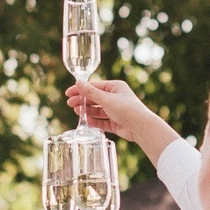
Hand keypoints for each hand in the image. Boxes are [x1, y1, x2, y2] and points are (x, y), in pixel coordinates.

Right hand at [65, 79, 180, 163]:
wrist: (141, 127)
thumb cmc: (127, 109)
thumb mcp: (107, 100)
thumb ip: (91, 93)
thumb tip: (78, 82)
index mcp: (115, 87)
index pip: (94, 86)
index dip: (81, 89)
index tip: (68, 93)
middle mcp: (115, 98)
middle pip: (95, 98)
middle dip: (82, 100)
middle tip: (70, 103)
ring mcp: (115, 110)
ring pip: (97, 110)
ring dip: (87, 110)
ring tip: (77, 111)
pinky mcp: (115, 122)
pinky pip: (101, 121)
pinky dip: (94, 121)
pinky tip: (86, 120)